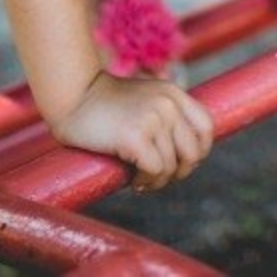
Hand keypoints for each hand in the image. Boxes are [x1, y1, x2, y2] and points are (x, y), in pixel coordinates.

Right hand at [49, 72, 214, 191]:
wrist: (71, 96)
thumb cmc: (102, 106)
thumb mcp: (143, 101)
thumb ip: (165, 116)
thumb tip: (185, 157)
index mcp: (173, 93)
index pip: (206, 126)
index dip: (199, 151)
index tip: (179, 164)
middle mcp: (168, 103)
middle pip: (194, 152)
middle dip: (178, 172)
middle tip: (157, 178)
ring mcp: (154, 118)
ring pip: (172, 166)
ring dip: (157, 181)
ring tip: (140, 181)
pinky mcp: (136, 135)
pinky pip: (155, 171)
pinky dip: (146, 182)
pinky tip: (133, 181)